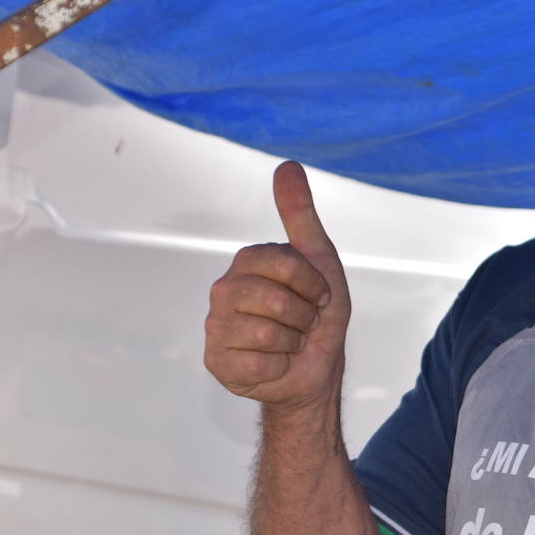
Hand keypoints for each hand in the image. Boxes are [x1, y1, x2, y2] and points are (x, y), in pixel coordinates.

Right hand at [203, 161, 350, 412]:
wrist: (315, 368)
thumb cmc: (318, 314)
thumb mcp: (319, 259)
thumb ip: (300, 214)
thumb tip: (287, 165)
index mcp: (247, 263)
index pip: (285, 265)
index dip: (313, 285)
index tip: (319, 295)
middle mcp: (224, 291)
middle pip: (274, 299)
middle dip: (304, 316)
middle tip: (304, 322)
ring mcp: (216, 327)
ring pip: (265, 333)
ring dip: (292, 343)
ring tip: (289, 342)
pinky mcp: (216, 362)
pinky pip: (258, 364)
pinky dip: (278, 367)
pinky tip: (274, 364)